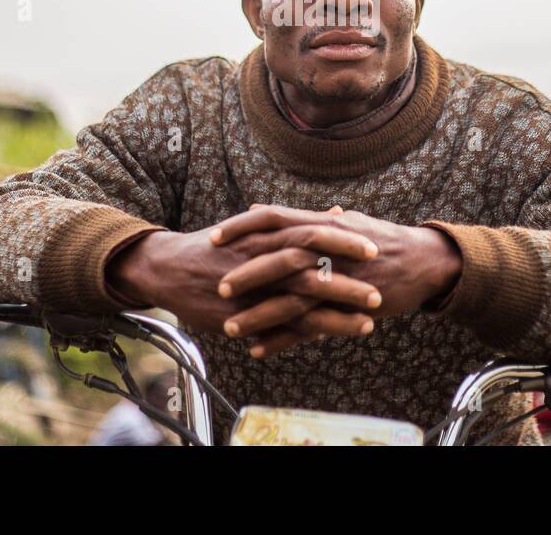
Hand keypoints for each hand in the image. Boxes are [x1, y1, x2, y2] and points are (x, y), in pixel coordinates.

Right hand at [105, 221, 381, 336]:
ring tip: (372, 312)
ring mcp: (254, 284)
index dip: (345, 238)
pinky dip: (310, 330)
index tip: (375, 244)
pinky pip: (283, 323)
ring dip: (341, 303)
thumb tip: (334, 213)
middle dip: (349, 265)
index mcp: (268, 233)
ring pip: (303, 292)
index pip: (312, 230)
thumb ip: (297, 224)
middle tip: (381, 273)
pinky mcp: (244, 311)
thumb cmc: (215, 247)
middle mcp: (263, 254)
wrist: (169, 267)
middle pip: (314, 256)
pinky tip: (333, 337)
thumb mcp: (254, 228)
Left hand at [211, 205, 463, 355]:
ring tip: (229, 328)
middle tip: (216, 285)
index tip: (214, 237)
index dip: (241, 227)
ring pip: (290, 298)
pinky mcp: (348, 307)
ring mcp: (337, 279)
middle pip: (277, 258)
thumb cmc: (384, 241)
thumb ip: (313, 221)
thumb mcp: (348, 223)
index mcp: (322, 224)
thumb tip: (284, 212)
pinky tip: (259, 350)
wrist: (424, 262)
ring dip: (258, 314)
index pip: (274, 219)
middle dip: (245, 273)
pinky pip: (310, 327)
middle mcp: (327, 248)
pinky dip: (283, 340)